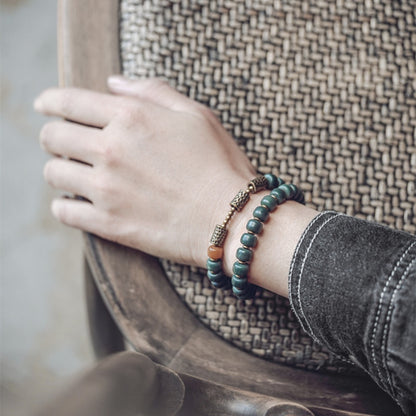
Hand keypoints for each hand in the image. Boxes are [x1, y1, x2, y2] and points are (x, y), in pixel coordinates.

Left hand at [35, 77, 255, 265]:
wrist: (232, 219)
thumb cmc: (220, 165)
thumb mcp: (196, 115)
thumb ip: (153, 92)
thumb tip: (114, 84)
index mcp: (132, 117)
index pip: (68, 101)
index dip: (50, 101)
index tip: (45, 106)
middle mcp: (112, 149)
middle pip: (53, 137)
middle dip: (54, 137)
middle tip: (64, 144)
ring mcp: (107, 189)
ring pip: (53, 174)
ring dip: (60, 171)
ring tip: (76, 175)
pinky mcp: (109, 223)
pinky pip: (64, 212)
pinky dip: (65, 205)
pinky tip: (77, 203)